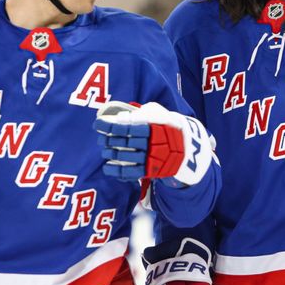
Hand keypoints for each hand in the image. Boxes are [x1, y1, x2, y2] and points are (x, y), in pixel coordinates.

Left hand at [94, 101, 213, 186]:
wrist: (187, 149)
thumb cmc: (167, 128)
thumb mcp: (161, 114)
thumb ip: (143, 112)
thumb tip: (122, 115)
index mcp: (154, 127)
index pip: (127, 126)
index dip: (110, 125)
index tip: (98, 124)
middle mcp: (152, 143)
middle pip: (124, 142)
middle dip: (108, 140)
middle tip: (100, 139)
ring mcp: (151, 158)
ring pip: (125, 156)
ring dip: (111, 154)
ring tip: (104, 151)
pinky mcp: (150, 171)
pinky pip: (130, 172)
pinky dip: (116, 171)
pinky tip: (107, 167)